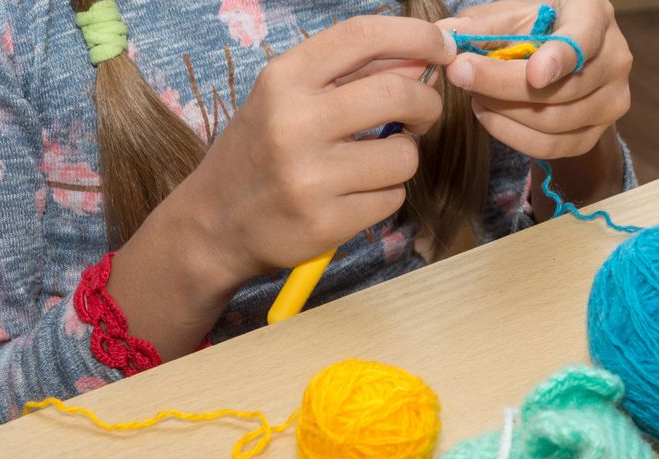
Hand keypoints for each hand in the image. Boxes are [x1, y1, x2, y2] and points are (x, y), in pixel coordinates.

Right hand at [167, 16, 456, 283]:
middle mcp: (293, 123)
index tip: (444, 45)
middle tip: (423, 115)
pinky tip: (355, 195)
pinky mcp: (325, 223)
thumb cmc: (260, 151)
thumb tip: (419, 58)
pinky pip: (391, 199)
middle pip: (398, 93)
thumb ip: (346, 75)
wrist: (214, 223)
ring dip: (403, 158)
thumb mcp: (285, 98)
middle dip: (427, 104)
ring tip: (374, 163)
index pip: (362, 36)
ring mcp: (309, 177)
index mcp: (284, 80)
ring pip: (404, 156)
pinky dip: (385, 195)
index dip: (416, 35)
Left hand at [439, 0, 632, 158]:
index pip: (584, 41)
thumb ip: (482, 25)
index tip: (534, 73)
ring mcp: (611, 101)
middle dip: (502, 86)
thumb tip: (445, 37)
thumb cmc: (538, 26)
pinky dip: (512, 135)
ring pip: (553, 123)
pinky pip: (551, 147)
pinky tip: (490, 115)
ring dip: (503, 113)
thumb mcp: (512, 13)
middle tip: (460, 73)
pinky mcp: (595, 134)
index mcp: (595, 15)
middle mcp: (615, 59)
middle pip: (561, 90)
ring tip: (474, 94)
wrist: (564, 54)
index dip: (560, 60)